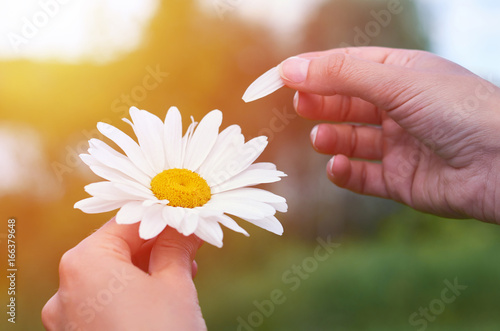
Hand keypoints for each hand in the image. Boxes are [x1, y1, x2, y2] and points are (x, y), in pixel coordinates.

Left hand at [41, 218, 205, 329]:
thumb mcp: (175, 284)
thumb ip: (176, 247)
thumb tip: (184, 227)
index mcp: (84, 264)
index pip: (126, 223)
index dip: (161, 217)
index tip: (187, 217)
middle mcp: (67, 288)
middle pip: (117, 249)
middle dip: (157, 245)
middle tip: (191, 243)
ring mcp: (69, 317)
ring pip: (112, 276)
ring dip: (148, 268)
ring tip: (184, 268)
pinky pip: (106, 301)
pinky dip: (133, 292)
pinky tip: (163, 292)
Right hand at [279, 47, 499, 222]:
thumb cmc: (459, 111)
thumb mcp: (396, 82)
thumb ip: (341, 75)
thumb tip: (291, 68)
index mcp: (402, 74)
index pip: (347, 66)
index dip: (312, 70)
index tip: (279, 77)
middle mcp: (400, 108)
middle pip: (346, 103)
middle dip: (321, 104)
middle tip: (301, 105)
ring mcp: (400, 145)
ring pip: (351, 139)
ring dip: (332, 138)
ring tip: (322, 138)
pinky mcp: (401, 179)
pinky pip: (363, 175)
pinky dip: (346, 172)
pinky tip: (338, 166)